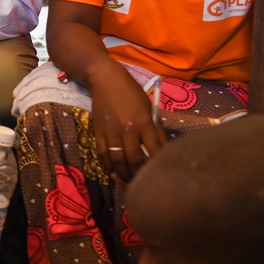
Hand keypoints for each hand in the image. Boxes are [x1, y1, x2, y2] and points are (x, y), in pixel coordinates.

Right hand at [87, 60, 165, 183]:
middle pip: (135, 160)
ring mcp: (111, 132)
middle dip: (140, 175)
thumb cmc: (131, 92)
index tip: (162, 174)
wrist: (105, 79)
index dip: (159, 165)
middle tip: (144, 183)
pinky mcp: (98, 132)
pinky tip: (113, 171)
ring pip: (118, 161)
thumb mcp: (149, 107)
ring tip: (129, 181)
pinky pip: (103, 154)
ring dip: (123, 174)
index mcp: (145, 122)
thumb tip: (164, 149)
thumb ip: (157, 128)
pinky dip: (108, 166)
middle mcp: (128, 129)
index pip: (155, 150)